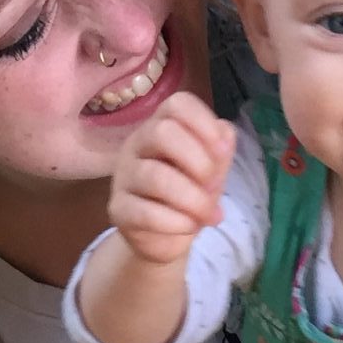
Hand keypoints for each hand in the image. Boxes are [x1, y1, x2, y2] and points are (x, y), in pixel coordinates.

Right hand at [108, 92, 236, 265]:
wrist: (164, 238)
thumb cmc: (188, 194)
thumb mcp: (211, 170)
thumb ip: (220, 150)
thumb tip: (224, 138)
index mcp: (161, 126)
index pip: (177, 104)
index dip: (204, 123)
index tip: (222, 152)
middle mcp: (137, 144)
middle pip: (161, 132)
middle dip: (198, 160)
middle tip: (213, 185)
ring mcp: (123, 176)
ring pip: (154, 176)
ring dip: (191, 197)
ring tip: (208, 214)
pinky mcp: (118, 210)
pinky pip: (145, 212)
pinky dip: (176, 221)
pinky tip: (190, 226)